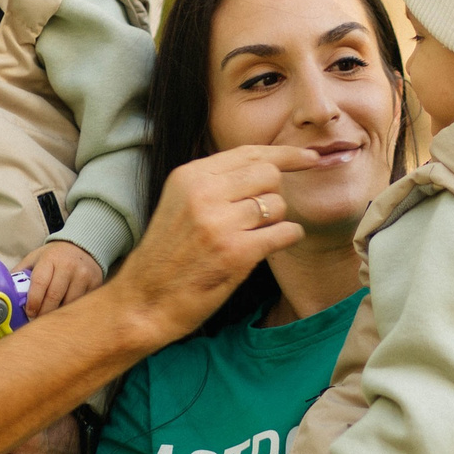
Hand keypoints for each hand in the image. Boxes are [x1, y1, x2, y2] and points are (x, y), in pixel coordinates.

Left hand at [19, 239, 104, 318]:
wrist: (83, 246)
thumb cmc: (54, 256)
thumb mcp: (35, 258)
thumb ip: (21, 272)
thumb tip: (5, 291)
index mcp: (50, 259)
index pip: (40, 283)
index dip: (34, 301)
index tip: (29, 313)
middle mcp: (68, 266)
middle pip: (54, 297)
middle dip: (44, 313)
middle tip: (37, 322)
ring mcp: (84, 275)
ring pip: (69, 303)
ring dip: (58, 315)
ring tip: (50, 321)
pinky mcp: (95, 283)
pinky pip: (82, 303)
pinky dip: (72, 311)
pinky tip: (65, 314)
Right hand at [103, 145, 315, 344]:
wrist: (144, 301)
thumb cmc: (167, 255)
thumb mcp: (180, 203)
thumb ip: (215, 182)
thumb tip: (267, 167)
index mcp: (190, 176)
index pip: (249, 152)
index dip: (286, 154)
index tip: (310, 158)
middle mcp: (204, 193)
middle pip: (269, 175)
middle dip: (274, 193)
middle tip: (259, 216)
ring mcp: (220, 223)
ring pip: (278, 205)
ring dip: (276, 221)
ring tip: (253, 237)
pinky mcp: (236, 253)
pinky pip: (285, 233)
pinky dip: (288, 238)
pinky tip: (273, 245)